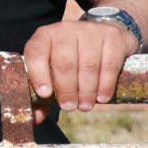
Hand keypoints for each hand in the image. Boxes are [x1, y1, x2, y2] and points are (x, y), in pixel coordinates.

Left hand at [23, 20, 137, 116]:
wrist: (104, 35)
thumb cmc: (72, 58)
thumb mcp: (54, 70)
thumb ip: (42, 94)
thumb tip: (35, 118)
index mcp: (44, 37)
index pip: (36, 52)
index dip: (38, 74)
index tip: (45, 94)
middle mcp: (65, 30)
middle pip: (64, 62)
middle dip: (66, 89)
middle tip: (69, 107)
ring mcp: (90, 31)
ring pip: (87, 64)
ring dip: (86, 90)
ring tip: (85, 106)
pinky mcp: (112, 36)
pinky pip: (109, 64)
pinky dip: (105, 84)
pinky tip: (102, 97)